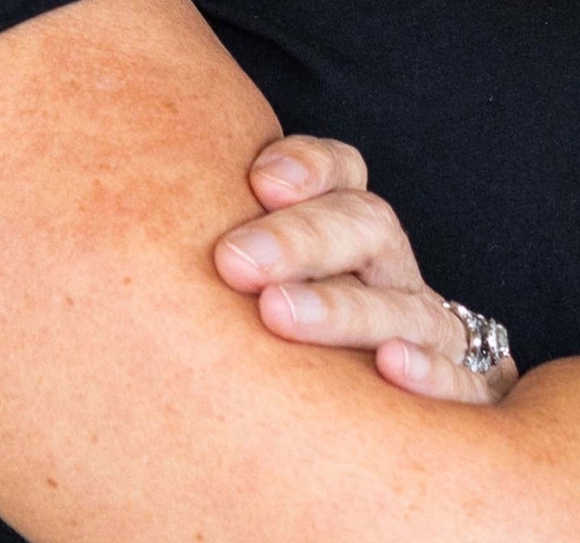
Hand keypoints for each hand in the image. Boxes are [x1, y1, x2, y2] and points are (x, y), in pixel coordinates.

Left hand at [213, 134, 518, 405]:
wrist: (404, 413)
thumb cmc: (303, 343)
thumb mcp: (272, 284)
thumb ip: (232, 252)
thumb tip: (112, 217)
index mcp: (352, 230)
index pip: (343, 174)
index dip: (308, 167)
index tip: (259, 180)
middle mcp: (394, 271)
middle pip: (364, 226)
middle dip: (300, 239)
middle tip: (234, 261)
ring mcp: (431, 328)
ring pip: (401, 302)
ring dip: (341, 306)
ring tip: (279, 315)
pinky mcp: (467, 392)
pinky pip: (460, 379)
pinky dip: (429, 370)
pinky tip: (390, 367)